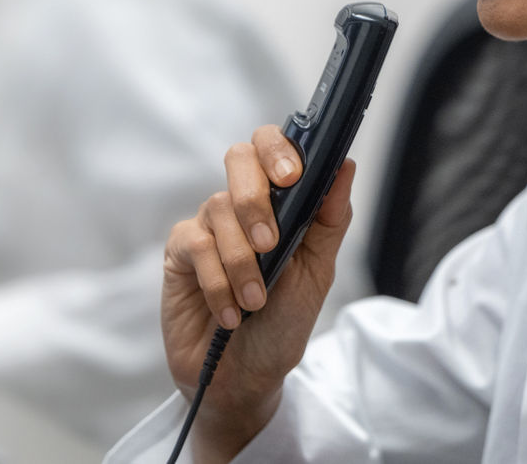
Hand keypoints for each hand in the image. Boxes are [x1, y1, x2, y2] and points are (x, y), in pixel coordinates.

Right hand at [162, 124, 355, 461]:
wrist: (246, 378)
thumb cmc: (283, 323)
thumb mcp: (317, 272)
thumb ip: (330, 219)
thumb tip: (345, 164)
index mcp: (279, 201)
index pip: (274, 147)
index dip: (279, 149)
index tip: (293, 176)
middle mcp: (241, 204)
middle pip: (239, 158)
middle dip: (255, 196)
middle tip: (270, 241)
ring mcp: (208, 225)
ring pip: (219, 208)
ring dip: (243, 261)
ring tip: (256, 302)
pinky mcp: (180, 253)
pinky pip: (196, 244)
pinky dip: (218, 282)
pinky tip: (230, 312)